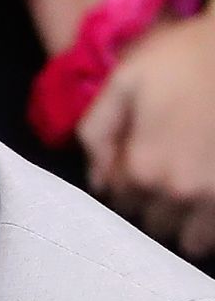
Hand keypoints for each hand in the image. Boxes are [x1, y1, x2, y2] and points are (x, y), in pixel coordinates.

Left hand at [76, 6, 214, 256]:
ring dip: (187, 225)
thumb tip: (97, 180)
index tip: (136, 165)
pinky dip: (211, 226)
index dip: (125, 184)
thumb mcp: (123, 83)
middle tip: (165, 178)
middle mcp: (180, 192)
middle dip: (154, 207)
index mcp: (142, 167)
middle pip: (155, 224)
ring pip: (193, 241)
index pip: (121, 201)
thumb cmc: (182, 59)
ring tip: (189, 194)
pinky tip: (207, 203)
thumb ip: (96, 131)